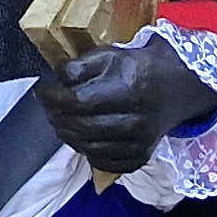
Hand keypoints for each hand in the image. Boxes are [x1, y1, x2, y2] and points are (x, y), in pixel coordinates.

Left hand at [37, 39, 216, 179]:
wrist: (175, 87)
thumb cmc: (137, 68)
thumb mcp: (109, 54)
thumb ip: (79, 66)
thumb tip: (55, 81)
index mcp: (128, 88)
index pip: (78, 100)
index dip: (54, 97)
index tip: (42, 91)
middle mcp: (136, 119)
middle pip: (82, 127)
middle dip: (57, 117)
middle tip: (48, 108)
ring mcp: (140, 142)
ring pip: (90, 147)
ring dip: (68, 135)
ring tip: (60, 121)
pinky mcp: (140, 157)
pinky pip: (104, 162)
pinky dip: (87, 151)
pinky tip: (81, 137)